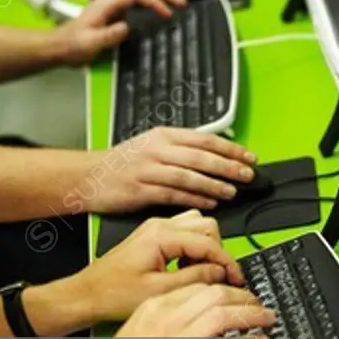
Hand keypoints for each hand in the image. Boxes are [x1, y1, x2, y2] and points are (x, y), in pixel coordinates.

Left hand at [54, 0, 186, 66]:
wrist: (59, 45)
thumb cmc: (73, 46)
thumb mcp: (90, 44)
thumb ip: (110, 35)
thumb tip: (129, 27)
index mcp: (106, 3)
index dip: (154, 1)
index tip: (167, 15)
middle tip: (181, 3)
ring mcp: (112, 0)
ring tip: (174, 1)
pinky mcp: (114, 6)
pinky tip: (159, 5)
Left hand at [73, 210, 245, 324]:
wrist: (88, 293)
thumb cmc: (113, 294)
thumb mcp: (159, 292)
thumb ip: (194, 278)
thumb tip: (220, 272)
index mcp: (161, 236)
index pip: (208, 241)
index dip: (227, 261)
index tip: (236, 278)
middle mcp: (160, 225)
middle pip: (208, 226)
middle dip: (219, 252)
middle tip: (220, 276)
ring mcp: (156, 227)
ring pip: (199, 225)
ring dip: (207, 247)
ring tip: (201, 272)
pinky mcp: (154, 235)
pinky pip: (186, 231)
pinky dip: (194, 246)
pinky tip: (187, 267)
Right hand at [89, 128, 257, 213]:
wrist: (89, 175)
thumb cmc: (123, 163)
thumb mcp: (152, 145)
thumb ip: (181, 148)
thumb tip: (215, 155)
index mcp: (164, 135)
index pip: (205, 138)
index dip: (230, 148)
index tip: (249, 156)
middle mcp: (157, 149)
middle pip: (200, 156)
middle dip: (228, 166)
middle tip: (247, 174)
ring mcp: (148, 169)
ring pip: (188, 175)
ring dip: (213, 184)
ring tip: (232, 191)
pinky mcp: (140, 190)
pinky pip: (173, 194)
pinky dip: (194, 198)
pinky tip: (209, 203)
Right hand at [117, 283, 274, 338]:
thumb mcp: (137, 334)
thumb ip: (166, 321)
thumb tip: (197, 319)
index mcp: (152, 307)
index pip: (198, 285)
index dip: (224, 288)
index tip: (237, 295)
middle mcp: (165, 319)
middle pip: (215, 293)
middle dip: (242, 296)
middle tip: (257, 304)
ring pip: (224, 313)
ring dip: (251, 313)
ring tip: (265, 319)